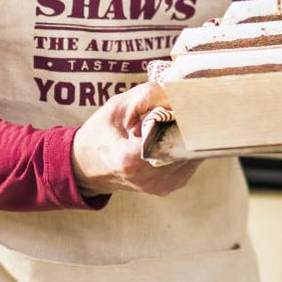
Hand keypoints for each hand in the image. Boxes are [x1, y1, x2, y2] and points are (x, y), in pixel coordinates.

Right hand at [71, 81, 198, 198]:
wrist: (89, 166)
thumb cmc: (102, 132)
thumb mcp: (118, 106)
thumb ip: (148, 95)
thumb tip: (180, 95)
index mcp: (130, 160)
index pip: (170, 136)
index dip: (180, 116)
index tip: (183, 102)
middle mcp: (149, 178)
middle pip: (185, 144)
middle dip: (188, 124)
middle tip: (183, 108)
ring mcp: (161, 186)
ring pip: (192, 153)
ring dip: (188, 134)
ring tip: (172, 123)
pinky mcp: (169, 186)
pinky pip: (189, 161)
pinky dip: (185, 145)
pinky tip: (172, 135)